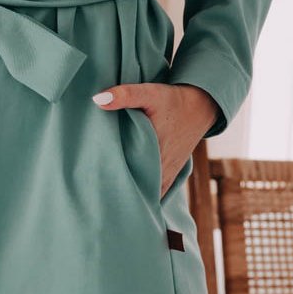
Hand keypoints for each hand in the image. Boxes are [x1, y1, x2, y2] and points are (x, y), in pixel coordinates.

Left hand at [91, 81, 218, 197]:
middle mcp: (161, 168)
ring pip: (147, 193)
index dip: (109, 184)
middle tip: (96, 196)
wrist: (201, 106)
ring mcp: (167, 173)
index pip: (127, 177)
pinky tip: (132, 200)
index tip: (91, 187)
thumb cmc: (173, 100)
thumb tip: (97, 99)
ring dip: (132, 195)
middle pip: (136, 188)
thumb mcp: (150, 93)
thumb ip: (125, 95)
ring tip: (109, 200)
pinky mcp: (171, 173)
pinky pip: (158, 192)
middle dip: (117, 193)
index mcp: (153, 152)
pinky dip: (146, 196)